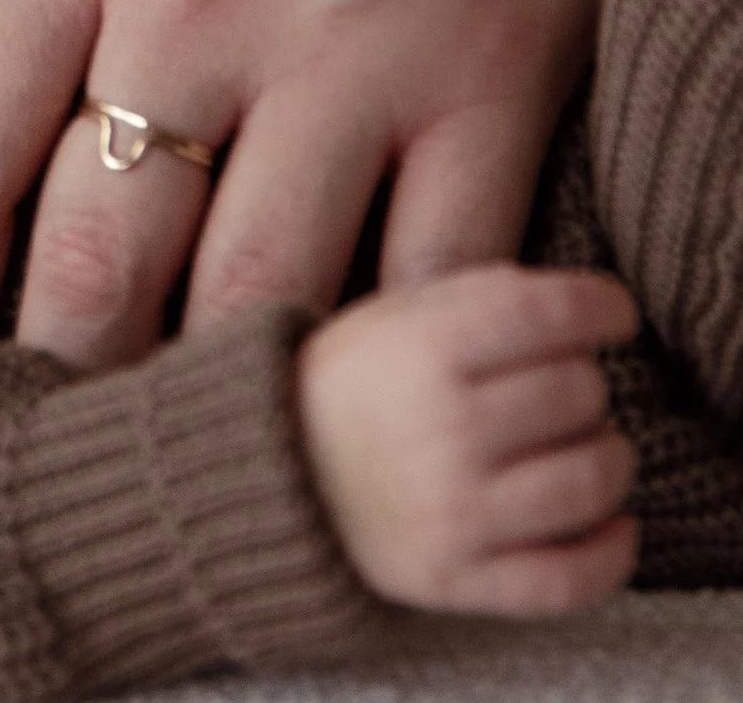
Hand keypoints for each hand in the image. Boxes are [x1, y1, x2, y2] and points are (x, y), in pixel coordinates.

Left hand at [0, 0, 742, 368]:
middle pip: (96, 253)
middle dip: (45, 362)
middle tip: (22, 417)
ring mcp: (359, 49)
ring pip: (254, 294)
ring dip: (194, 380)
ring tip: (151, 421)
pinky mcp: (495, 88)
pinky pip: (429, 277)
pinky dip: (378, 350)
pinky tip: (326, 383)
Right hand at [299, 265, 637, 615]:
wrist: (262, 480)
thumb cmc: (346, 390)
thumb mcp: (388, 317)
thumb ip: (478, 295)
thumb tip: (583, 307)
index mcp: (418, 350)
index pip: (554, 313)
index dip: (602, 308)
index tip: (611, 314)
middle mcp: (441, 429)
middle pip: (581, 393)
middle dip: (578, 385)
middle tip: (547, 391)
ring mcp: (452, 512)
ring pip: (594, 479)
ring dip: (604, 459)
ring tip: (577, 449)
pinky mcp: (458, 579)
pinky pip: (575, 575)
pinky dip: (611, 549)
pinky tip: (612, 524)